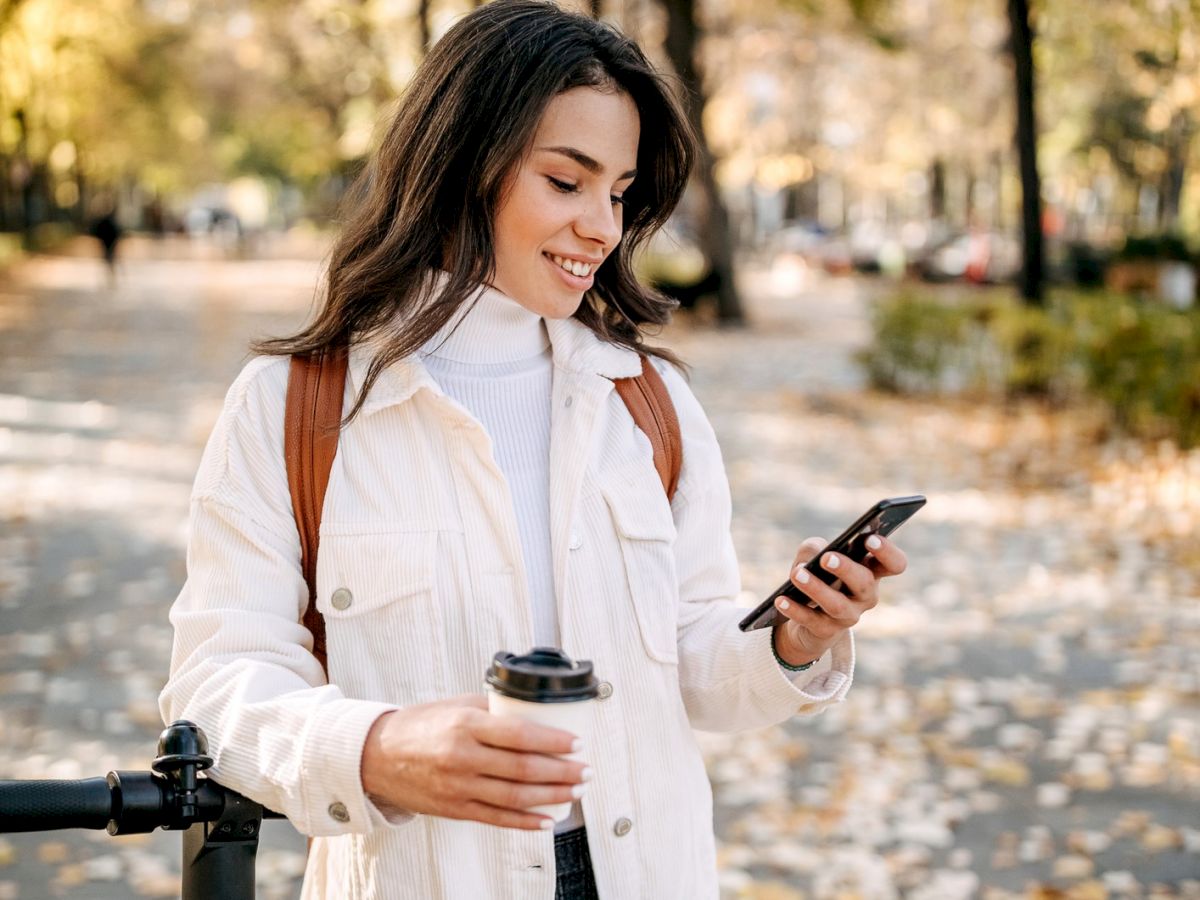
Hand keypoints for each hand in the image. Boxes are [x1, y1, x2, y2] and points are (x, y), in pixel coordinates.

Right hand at [360, 694, 589, 830]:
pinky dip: (525, 822)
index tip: (577, 742)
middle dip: (562, 772)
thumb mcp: (457, 704)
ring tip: (575, 791)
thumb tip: (534, 712)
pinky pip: (496, 818)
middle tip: (585, 770)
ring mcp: (458, 787)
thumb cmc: (421, 725)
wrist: (377, 756)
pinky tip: (547, 820)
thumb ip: (494, 709)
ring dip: (552, 797)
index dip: (553, 741)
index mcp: (466, 724)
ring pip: (514, 797)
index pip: (520, 734)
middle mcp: (462, 757)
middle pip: (523, 769)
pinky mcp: (454, 809)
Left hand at [772, 534, 907, 666]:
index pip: (894, 564)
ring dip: (816, 588)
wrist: (807, 619)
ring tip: (796, 574)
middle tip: (826, 558)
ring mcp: (848, 616)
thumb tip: (814, 554)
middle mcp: (865, 595)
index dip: (886, 552)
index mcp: (871, 571)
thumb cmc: (819, 576)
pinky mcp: (827, 631)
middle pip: (864, 582)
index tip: (869, 538)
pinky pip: (811, 621)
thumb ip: (815, 548)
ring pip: (837, 605)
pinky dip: (794, 609)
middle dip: (846, 569)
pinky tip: (780, 600)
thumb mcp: (815, 557)